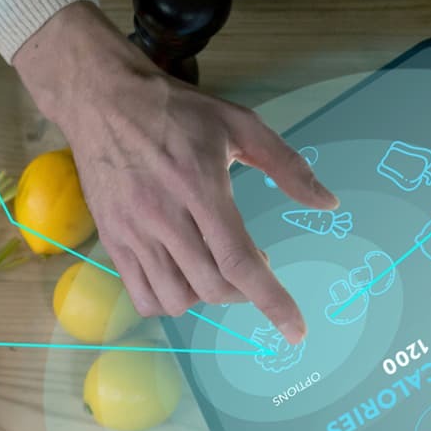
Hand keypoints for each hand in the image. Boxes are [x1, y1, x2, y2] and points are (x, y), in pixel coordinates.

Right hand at [11, 1, 330, 334]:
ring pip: (177, 299)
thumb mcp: (239, 123)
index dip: (272, 300)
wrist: (102, 99)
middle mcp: (164, 216)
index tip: (295, 331)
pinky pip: (142, 296)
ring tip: (214, 266)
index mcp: (200, 187)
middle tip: (252, 260)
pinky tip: (181, 275)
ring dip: (207, 295)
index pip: (239, 261)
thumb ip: (287, 165)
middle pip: (212, 286)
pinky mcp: (111, 240)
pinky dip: (169, 300)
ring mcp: (133, 232)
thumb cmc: (176, 110)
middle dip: (244, 289)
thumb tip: (328, 204)